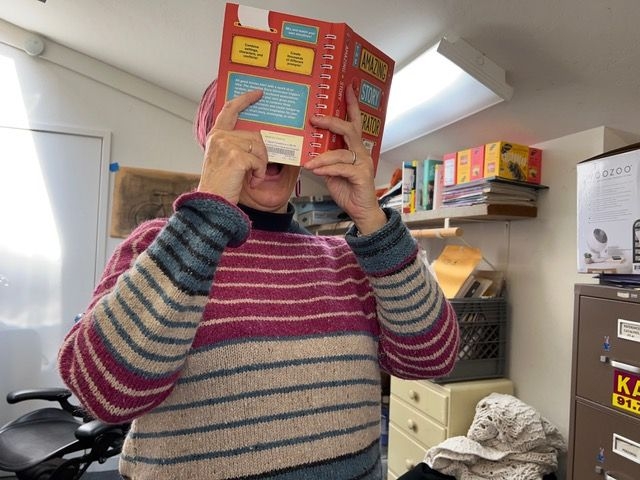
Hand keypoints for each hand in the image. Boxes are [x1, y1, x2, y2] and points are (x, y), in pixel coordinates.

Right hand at [197, 90, 268, 203]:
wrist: (211, 203)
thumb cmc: (220, 185)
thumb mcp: (224, 159)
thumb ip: (235, 145)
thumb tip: (259, 139)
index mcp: (216, 135)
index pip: (230, 109)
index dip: (245, 99)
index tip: (257, 93)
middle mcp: (220, 137)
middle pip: (255, 135)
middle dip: (262, 154)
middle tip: (258, 170)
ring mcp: (227, 145)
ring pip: (259, 147)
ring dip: (261, 165)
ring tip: (253, 178)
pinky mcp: (236, 157)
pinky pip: (259, 161)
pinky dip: (260, 174)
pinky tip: (252, 182)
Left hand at [304, 86, 386, 234]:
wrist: (361, 211)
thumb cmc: (348, 190)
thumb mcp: (332, 171)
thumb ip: (326, 159)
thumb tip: (310, 150)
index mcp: (356, 148)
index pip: (354, 122)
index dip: (352, 105)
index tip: (347, 88)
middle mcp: (362, 152)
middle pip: (348, 130)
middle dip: (331, 122)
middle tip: (315, 118)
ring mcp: (363, 163)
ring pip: (340, 152)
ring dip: (322, 157)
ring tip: (309, 163)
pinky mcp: (361, 175)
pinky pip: (341, 168)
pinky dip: (327, 169)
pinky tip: (317, 170)